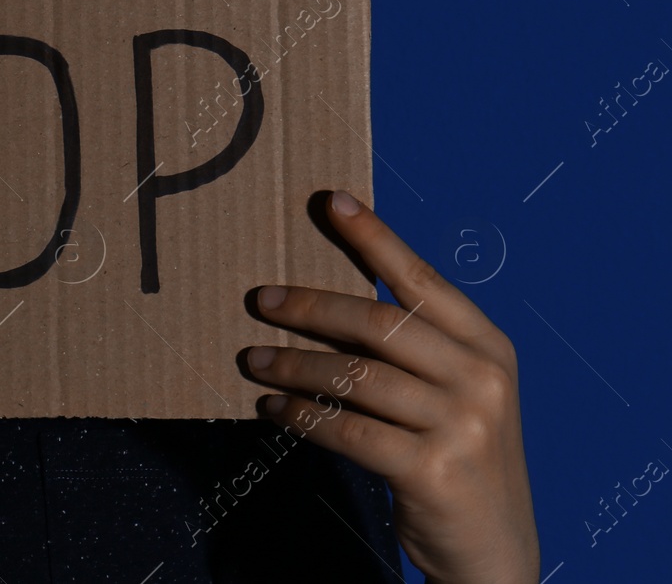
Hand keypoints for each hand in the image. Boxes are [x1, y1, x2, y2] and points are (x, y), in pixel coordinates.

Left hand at [243, 190, 539, 583]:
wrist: (494, 547)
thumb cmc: (458, 454)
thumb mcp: (457, 392)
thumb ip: (414, 348)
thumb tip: (325, 301)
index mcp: (490, 347)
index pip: (423, 280)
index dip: (375, 238)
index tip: (332, 202)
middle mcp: (483, 378)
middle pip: (380, 323)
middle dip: (312, 308)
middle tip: (261, 300)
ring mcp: (463, 426)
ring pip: (356, 377)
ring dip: (294, 367)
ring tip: (254, 361)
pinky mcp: (433, 470)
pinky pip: (347, 429)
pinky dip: (302, 416)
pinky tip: (273, 410)